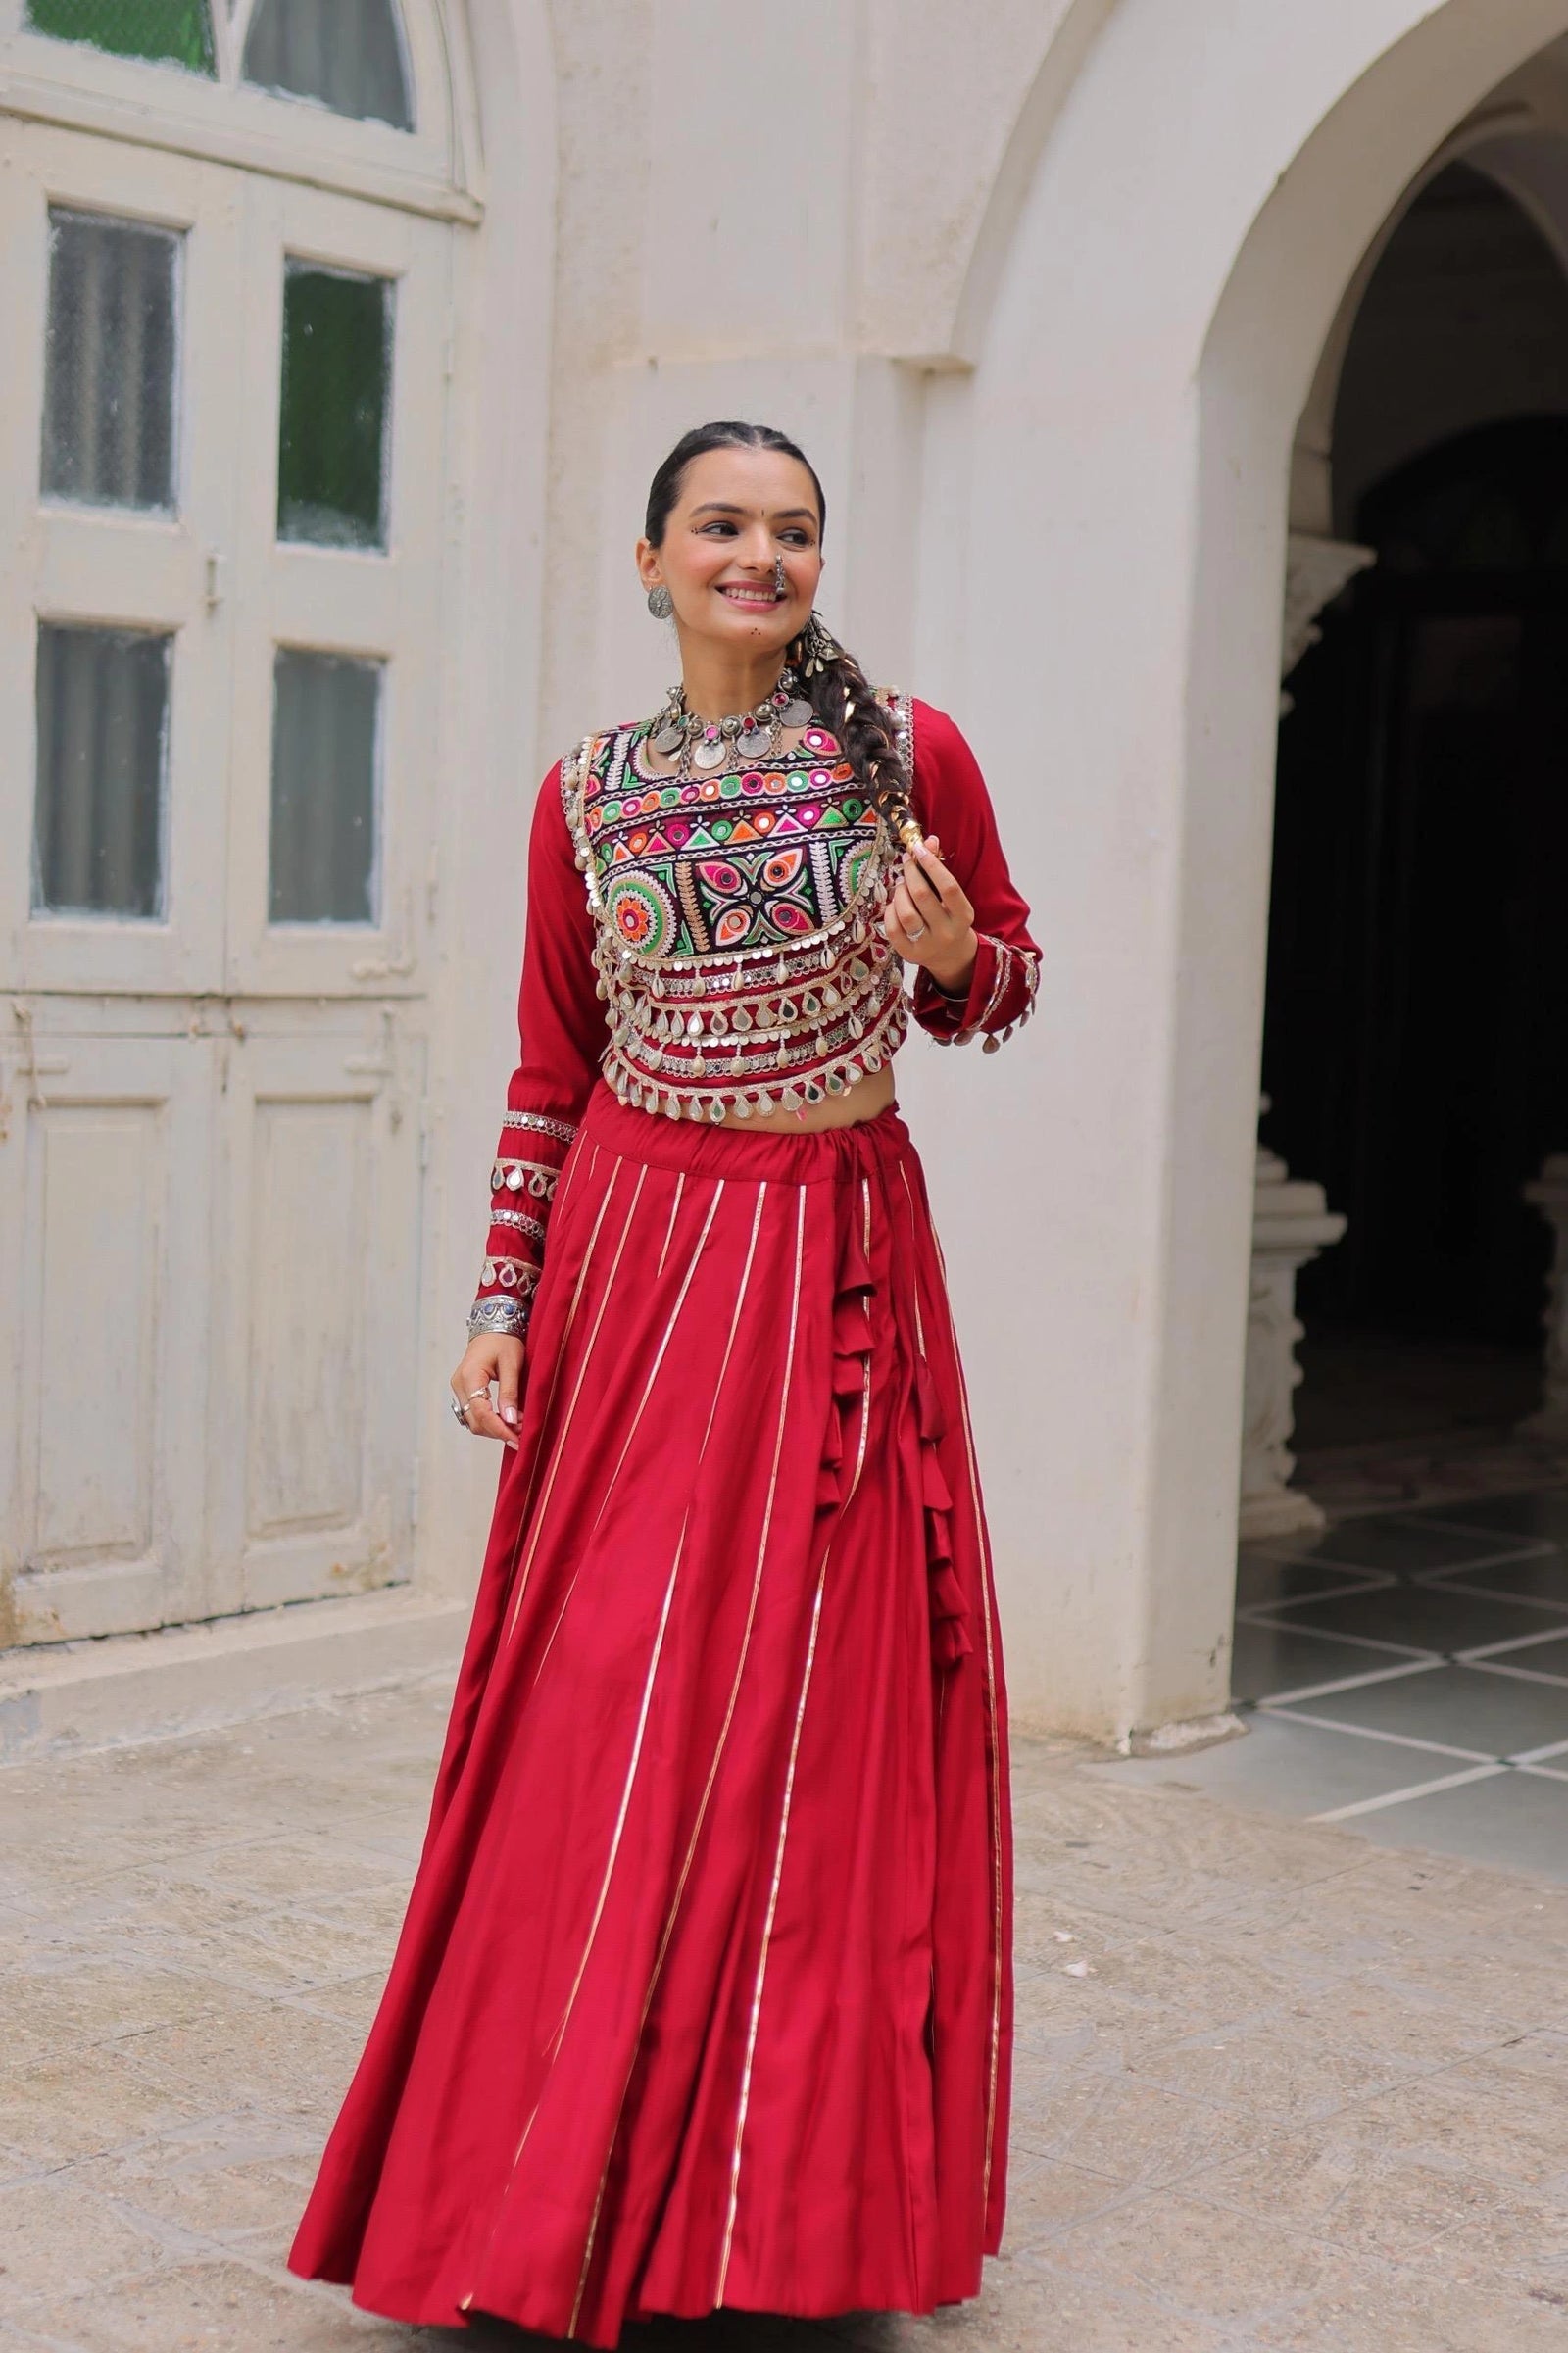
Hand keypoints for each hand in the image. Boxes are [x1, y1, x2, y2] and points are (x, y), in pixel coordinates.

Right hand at [450, 1334, 525, 1448]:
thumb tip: (510, 1420)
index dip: (499, 1429)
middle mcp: (459, 1385)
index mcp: (470, 1376)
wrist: (493, 1325)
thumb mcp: (512, 1363)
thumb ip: (510, 1392)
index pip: (481, 1412)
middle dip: (498, 1431)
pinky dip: (490, 1420)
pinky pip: (474, 1413)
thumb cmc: (504, 1340)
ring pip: (473, 1420)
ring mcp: (459, 1388)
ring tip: (518, 1428)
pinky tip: (507, 1420)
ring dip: (495, 1428)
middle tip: (522, 1435)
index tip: (517, 1439)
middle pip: (475, 1421)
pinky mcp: (465, 1390)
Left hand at [883, 835, 976, 994]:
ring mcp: (927, 945)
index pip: (948, 887)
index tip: (919, 849)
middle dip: (911, 873)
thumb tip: (929, 840)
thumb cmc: (949, 918)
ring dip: (899, 892)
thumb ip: (940, 870)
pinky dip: (890, 911)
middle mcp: (947, 932)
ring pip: (906, 913)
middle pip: (922, 896)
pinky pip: (893, 928)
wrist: (951, 955)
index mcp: (964, 916)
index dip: (932, 865)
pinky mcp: (909, 954)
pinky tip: (895, 905)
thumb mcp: (952, 897)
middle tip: (907, 863)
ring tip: (901, 885)